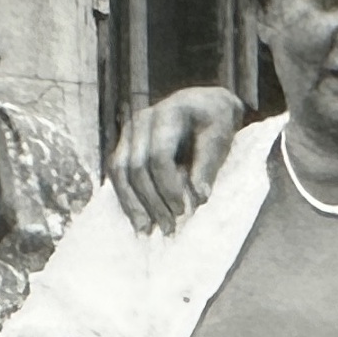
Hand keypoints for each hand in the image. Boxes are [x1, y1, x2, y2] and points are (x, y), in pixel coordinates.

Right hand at [108, 87, 248, 232]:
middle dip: (152, 200)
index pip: (159, 155)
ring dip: (133, 204)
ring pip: (120, 171)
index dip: (169, 186)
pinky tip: (137, 220)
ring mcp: (129, 131)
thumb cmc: (215, 122)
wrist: (202, 106)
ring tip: (146, 231)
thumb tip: (199, 197)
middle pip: (136, 165)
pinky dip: (126, 198)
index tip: (183, 210)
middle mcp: (142, 120)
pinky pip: (117, 174)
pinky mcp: (124, 145)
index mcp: (169, 112)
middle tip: (169, 227)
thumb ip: (208, 165)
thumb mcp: (220, 137)